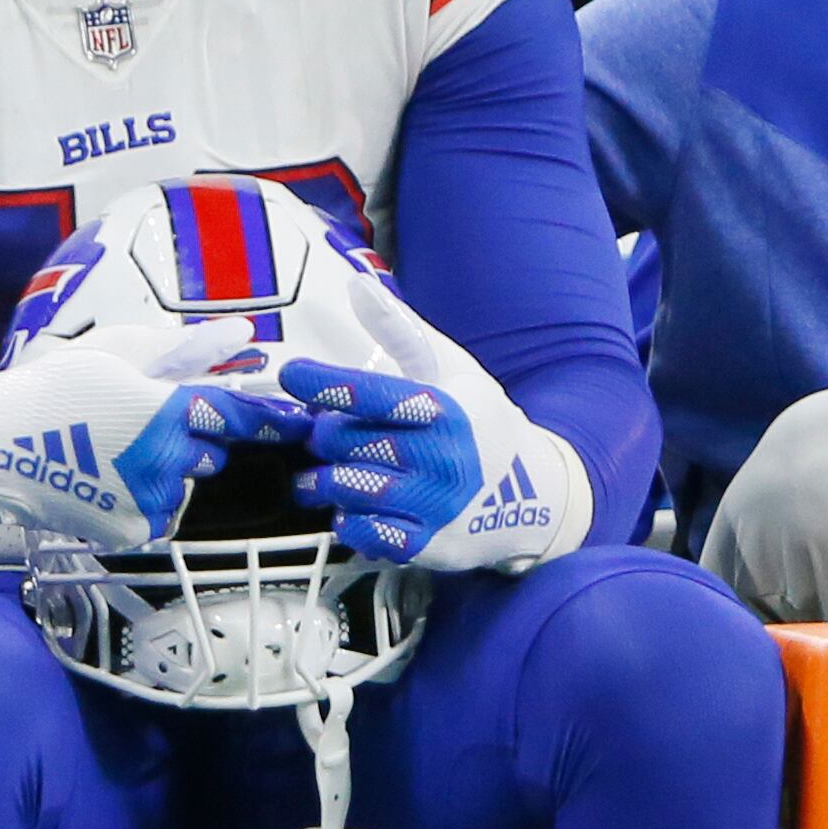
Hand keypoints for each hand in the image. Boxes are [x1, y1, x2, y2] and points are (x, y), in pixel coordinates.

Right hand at [0, 317, 258, 550]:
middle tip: (145, 426)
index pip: (238, 417)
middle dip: (191, 440)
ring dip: (167, 471)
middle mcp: (165, 460)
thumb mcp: (118, 352)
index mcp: (166, 411)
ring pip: (185, 485)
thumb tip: (241, 332)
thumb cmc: (56, 389)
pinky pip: (159, 513)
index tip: (293, 424)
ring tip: (116, 453)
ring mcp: (149, 500)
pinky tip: (108, 479)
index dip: (269, 420)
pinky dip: (143, 499)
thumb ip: (187, 347)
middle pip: (211, 453)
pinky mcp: (132, 529)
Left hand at [273, 281, 591, 572]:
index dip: (324, 384)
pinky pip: (364, 532)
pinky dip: (349, 519)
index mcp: (442, 408)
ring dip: (325, 481)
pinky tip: (355, 506)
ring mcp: (434, 504)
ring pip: (346, 488)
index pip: (370, 393)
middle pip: (346, 442)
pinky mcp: (427, 544)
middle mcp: (439, 457)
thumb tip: (358, 284)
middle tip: (329, 436)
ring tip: (325, 474)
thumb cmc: (480, 423)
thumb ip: (399, 329)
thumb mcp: (452, 368)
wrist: (533, 495)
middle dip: (326, 437)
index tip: (294, 376)